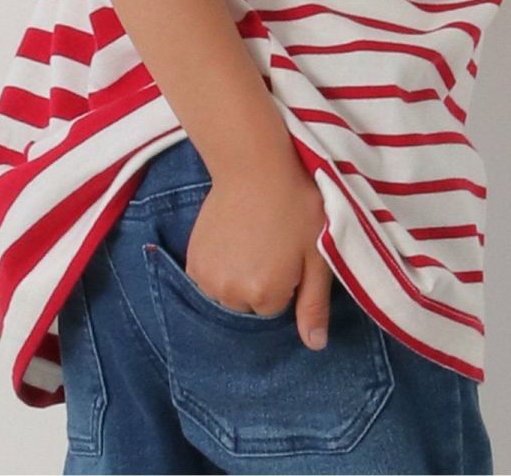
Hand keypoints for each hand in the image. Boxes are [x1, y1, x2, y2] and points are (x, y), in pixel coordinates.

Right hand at [183, 143, 333, 351]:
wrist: (255, 164)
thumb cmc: (296, 203)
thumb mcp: (318, 253)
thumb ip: (314, 304)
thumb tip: (315, 346)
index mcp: (266, 295)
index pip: (279, 308)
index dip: (288, 278)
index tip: (291, 249)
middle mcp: (232, 295)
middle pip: (252, 304)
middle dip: (263, 280)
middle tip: (273, 240)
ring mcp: (207, 278)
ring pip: (229, 294)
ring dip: (239, 275)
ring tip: (252, 236)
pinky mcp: (192, 261)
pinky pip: (210, 280)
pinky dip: (220, 266)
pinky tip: (233, 236)